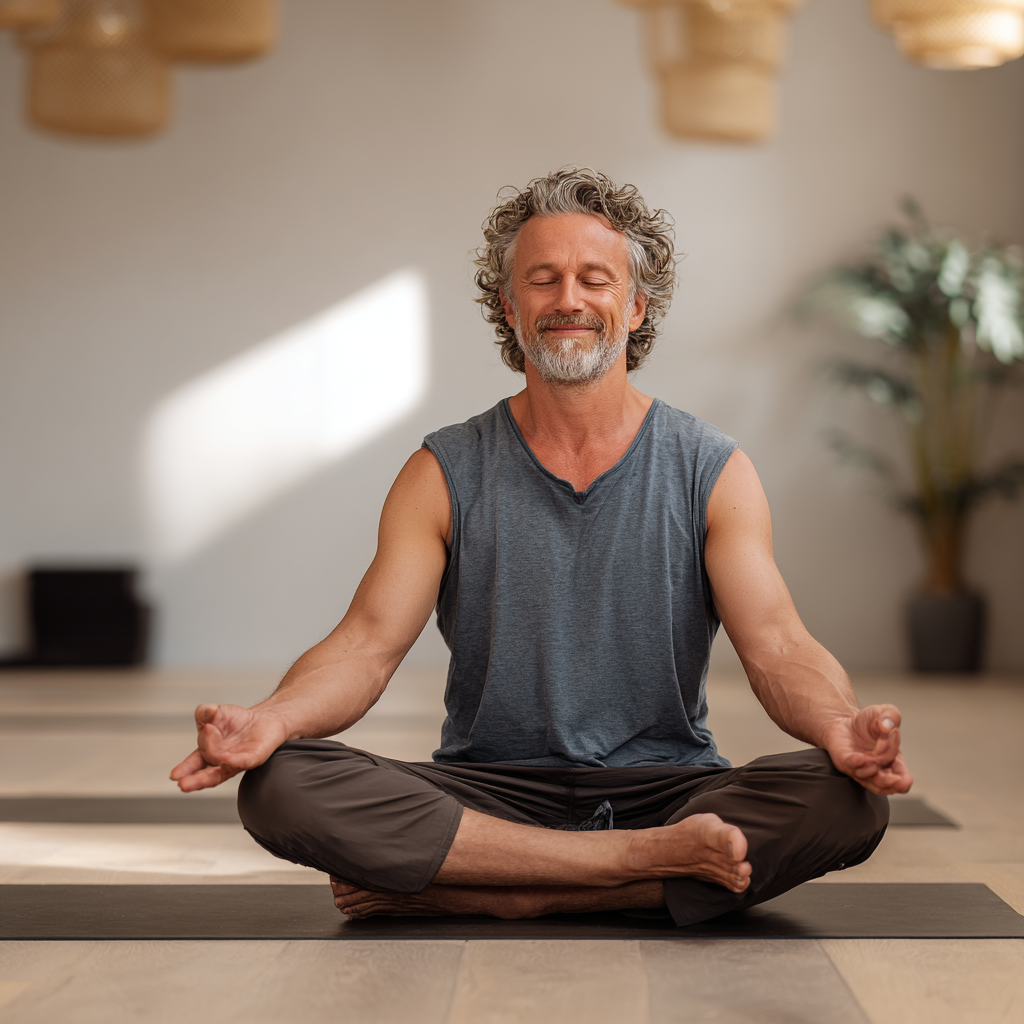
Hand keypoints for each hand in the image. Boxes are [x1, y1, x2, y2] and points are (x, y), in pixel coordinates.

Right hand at [169, 704, 288, 792]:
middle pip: (206, 773)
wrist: (265, 717)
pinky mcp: (254, 758)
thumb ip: (204, 712)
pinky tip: (227, 761)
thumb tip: (206, 712)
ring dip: (209, 776)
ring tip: (199, 778)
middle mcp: (221, 760)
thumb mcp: (216, 712)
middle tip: (183, 783)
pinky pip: (243, 762)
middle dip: (194, 779)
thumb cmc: (238, 719)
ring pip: (222, 772)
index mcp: (209, 752)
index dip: (185, 769)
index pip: (194, 763)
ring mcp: (237, 761)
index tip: (175, 775)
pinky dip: (234, 763)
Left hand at [821, 704, 912, 795]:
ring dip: (874, 771)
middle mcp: (877, 769)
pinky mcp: (845, 762)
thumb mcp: (884, 712)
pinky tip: (860, 757)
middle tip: (892, 773)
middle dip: (892, 782)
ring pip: (871, 782)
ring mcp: (860, 768)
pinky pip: (852, 768)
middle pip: (889, 785)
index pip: (903, 778)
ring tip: (873, 758)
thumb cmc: (866, 722)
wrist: (843, 721)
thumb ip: (892, 715)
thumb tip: (888, 726)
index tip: (897, 750)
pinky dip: (857, 764)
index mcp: (892, 762)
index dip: (903, 773)